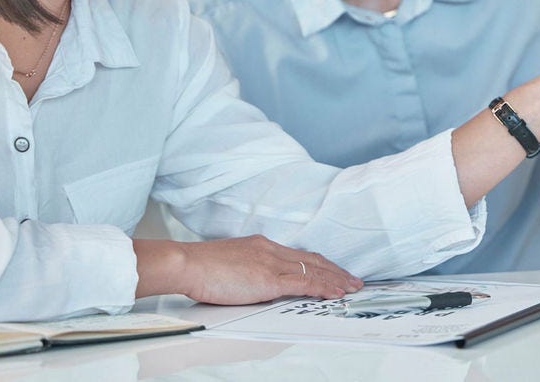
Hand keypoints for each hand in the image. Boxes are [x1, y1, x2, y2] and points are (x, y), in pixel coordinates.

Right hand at [133, 236, 362, 304]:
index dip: (320, 263)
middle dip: (335, 271)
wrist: (186, 263)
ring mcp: (271, 263)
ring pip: (313, 270)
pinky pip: (303, 282)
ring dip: (336, 280)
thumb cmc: (200, 268)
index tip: (333, 270)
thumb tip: (256, 284)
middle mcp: (271, 250)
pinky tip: (334, 293)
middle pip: (312, 259)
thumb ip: (247, 271)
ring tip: (352, 288)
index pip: (299, 254)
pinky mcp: (268, 278)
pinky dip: (323, 287)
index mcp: (262, 245)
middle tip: (353, 280)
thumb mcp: (230, 264)